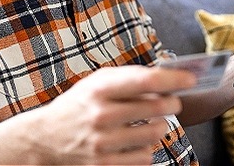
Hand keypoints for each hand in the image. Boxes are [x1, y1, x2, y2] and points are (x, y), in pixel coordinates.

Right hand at [19, 65, 196, 164]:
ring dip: (160, 127)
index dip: (173, 80)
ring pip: (155, 135)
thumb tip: (168, 76)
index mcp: (98, 89)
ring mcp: (102, 144)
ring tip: (152, 123)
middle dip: (172, 104)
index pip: (145, 81)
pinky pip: (145, 158)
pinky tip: (136, 143)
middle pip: (157, 109)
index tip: (190, 80)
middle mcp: (100, 116)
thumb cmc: (77, 106)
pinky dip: (147, 150)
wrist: (43, 140)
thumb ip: (127, 78)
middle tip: (173, 102)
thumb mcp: (94, 84)